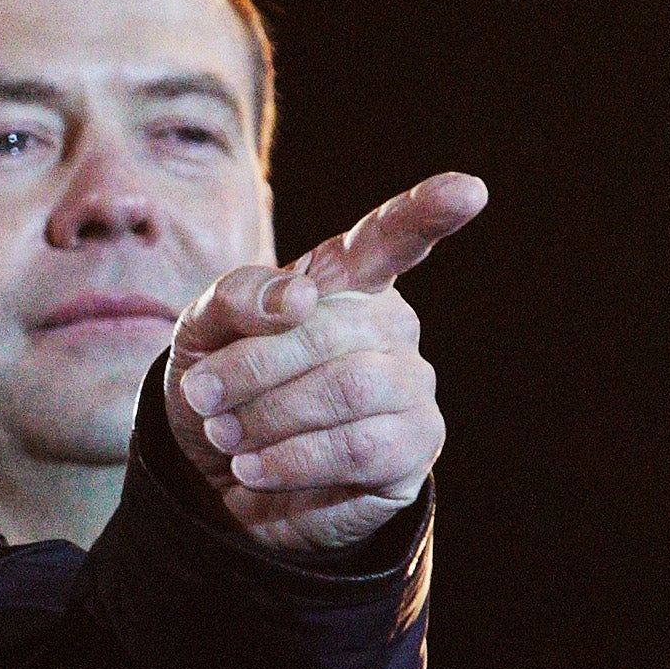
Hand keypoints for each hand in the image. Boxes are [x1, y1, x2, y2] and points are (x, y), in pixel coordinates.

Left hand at [166, 172, 482, 554]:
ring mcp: (410, 386)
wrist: (219, 478)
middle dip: (252, 367)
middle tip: (202, 395)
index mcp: (346, 281)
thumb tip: (300, 299)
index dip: (427, 212)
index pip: (390, 237)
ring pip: (349, 389)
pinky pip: (357, 448)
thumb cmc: (222, 388)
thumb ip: (237, 297)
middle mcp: (390, 326)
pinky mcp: (412, 449)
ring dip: (269, 416)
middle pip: (330, 331)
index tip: (467, 190)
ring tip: (226, 434)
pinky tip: (254, 467)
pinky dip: (291, 459)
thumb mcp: (202, 332)